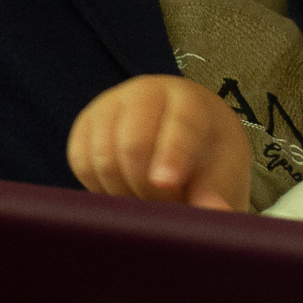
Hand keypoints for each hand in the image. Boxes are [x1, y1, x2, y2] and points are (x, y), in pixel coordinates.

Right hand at [67, 75, 249, 211]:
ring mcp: (111, 103)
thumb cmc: (208, 157)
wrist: (182, 137)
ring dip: (121, 192)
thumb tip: (215, 210)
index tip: (166, 184)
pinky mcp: (85, 122)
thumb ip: (217, 192)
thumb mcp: (223, 173)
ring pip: (102, 158)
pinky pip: (80, 162)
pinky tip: (121, 190)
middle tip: (162, 208)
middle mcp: (146, 92)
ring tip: (144, 201)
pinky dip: (97, 186)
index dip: (172, 155)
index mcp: (189, 100)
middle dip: (146, 188)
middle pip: (133, 145)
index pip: (180, 125)